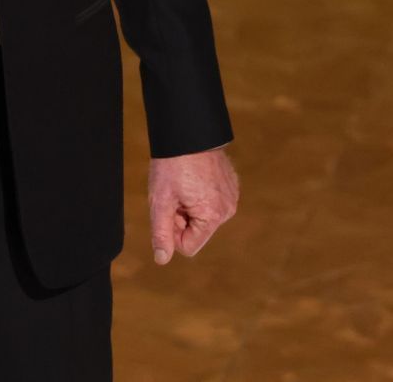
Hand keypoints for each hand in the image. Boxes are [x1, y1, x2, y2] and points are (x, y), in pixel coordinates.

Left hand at [148, 145, 239, 263]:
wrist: (188, 132)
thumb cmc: (172, 165)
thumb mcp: (161, 201)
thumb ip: (161, 233)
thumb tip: (162, 259)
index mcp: (212, 216)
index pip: (188, 246)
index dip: (173, 231)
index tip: (169, 208)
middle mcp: (227, 210)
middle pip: (197, 232)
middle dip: (182, 218)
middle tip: (175, 193)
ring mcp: (231, 198)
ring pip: (203, 218)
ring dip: (190, 207)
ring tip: (184, 184)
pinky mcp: (231, 187)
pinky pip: (211, 203)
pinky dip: (199, 195)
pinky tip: (193, 178)